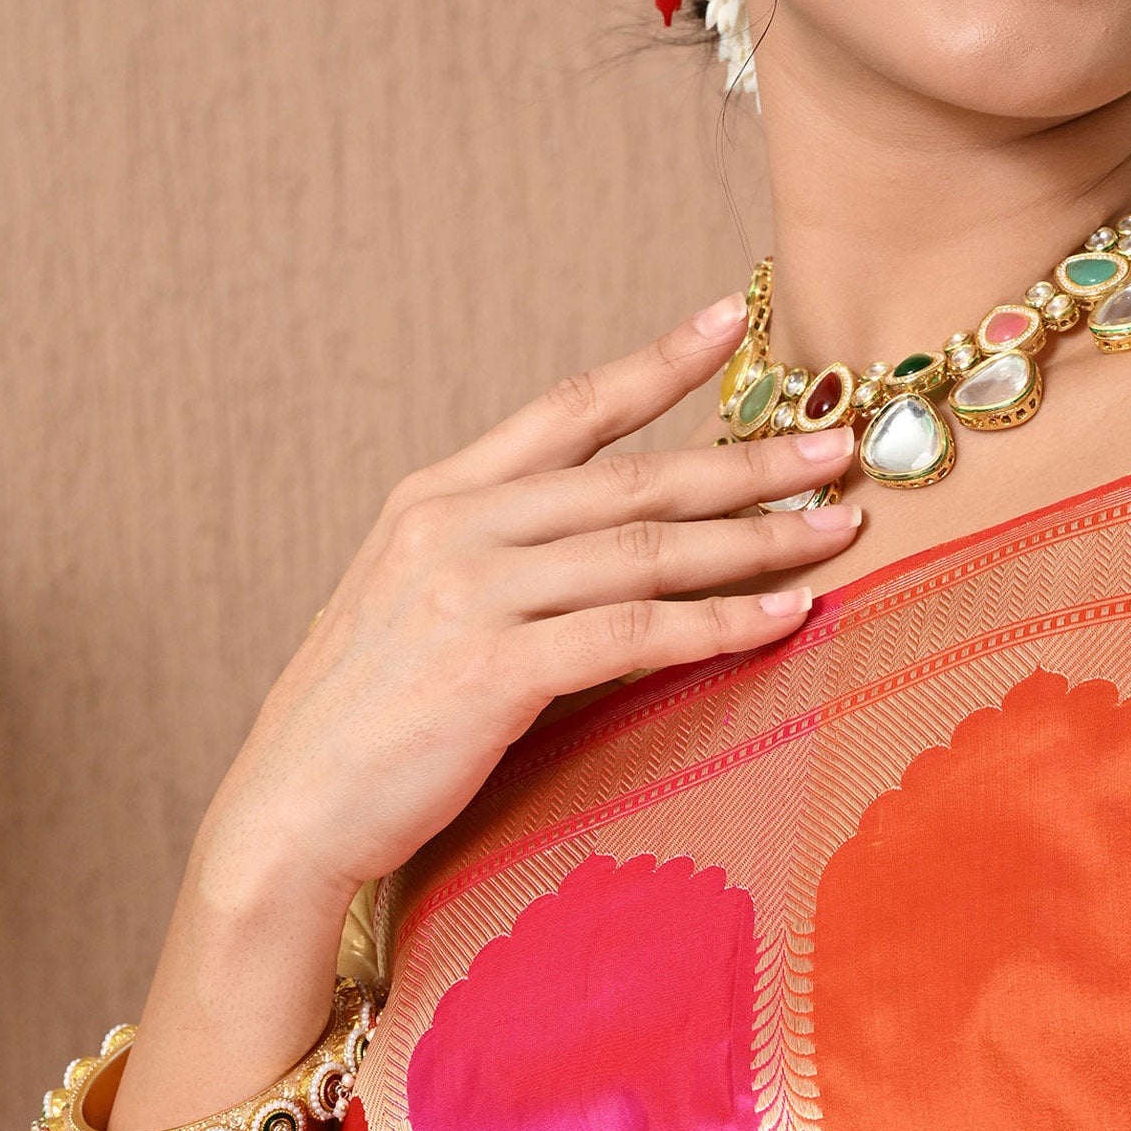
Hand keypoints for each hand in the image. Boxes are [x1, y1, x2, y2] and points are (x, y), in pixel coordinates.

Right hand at [192, 295, 861, 930]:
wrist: (291, 809)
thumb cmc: (367, 725)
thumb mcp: (420, 610)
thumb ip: (499, 565)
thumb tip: (599, 558)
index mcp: (437, 498)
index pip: (566, 410)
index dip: (654, 363)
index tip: (730, 320)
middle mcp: (456, 527)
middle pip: (632, 477)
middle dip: (747, 459)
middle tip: (839, 445)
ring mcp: (472, 594)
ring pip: (645, 550)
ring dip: (756, 539)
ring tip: (837, 529)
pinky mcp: (494, 670)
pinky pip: (634, 634)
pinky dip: (720, 623)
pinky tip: (784, 617)